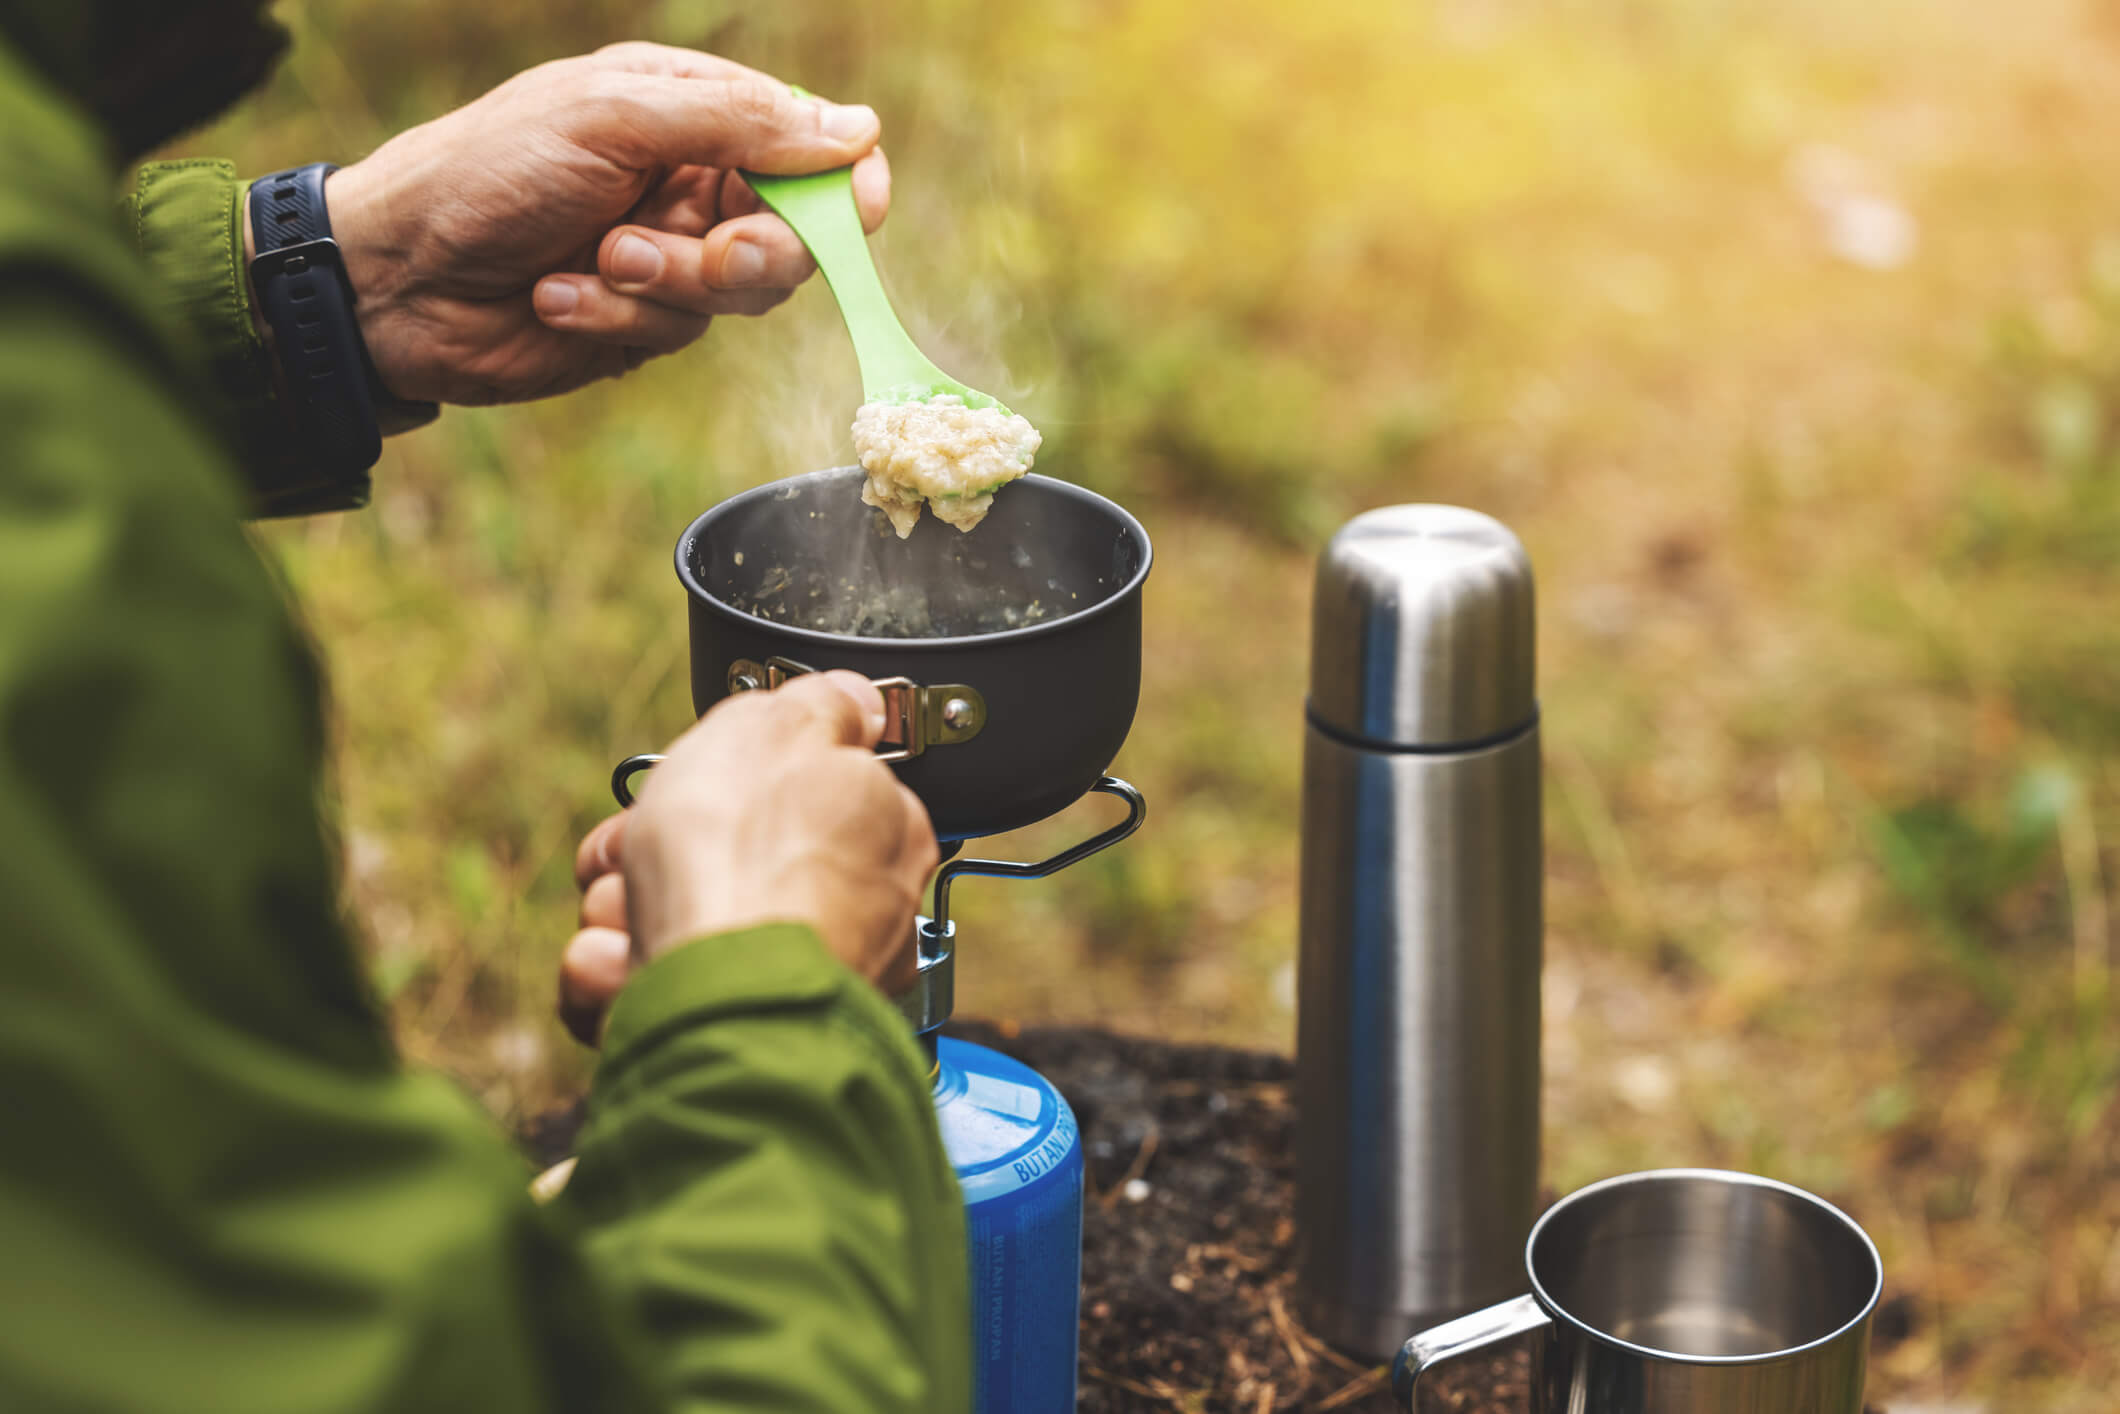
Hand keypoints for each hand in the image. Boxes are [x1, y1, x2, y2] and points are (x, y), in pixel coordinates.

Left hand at [304, 43, 890, 405]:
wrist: (394, 275)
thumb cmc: (487, 171)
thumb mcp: (613, 117)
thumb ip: (737, 122)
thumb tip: (856, 132)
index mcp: (689, 108)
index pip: (808, 143)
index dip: (844, 183)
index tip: (857, 212)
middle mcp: (690, 180)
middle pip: (796, 231)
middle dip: (751, 252)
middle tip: (704, 256)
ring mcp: (669, 256)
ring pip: (744, 292)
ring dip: (669, 284)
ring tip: (596, 264)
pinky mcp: (641, 322)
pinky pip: (678, 333)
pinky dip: (617, 318)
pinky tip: (555, 295)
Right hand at [557, 672, 937, 1043]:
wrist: (712, 1004)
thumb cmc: (743, 861)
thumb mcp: (777, 728)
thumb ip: (820, 707)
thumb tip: (856, 700)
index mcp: (882, 832)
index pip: (802, 792)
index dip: (729, 779)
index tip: (687, 782)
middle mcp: (855, 915)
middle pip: (726, 860)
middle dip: (653, 854)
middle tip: (631, 853)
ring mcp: (792, 980)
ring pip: (677, 926)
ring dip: (624, 915)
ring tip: (624, 920)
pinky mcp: (729, 1038)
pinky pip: (652, 993)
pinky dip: (618, 978)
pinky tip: (618, 969)